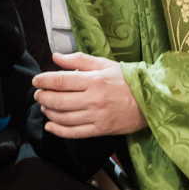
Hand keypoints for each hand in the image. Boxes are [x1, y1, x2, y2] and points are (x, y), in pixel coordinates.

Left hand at [32, 51, 146, 137]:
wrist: (152, 101)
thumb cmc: (128, 80)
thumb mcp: (104, 64)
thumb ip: (79, 60)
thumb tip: (56, 56)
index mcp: (94, 81)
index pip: (60, 80)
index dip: (44, 81)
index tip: (36, 80)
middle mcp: (93, 99)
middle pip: (58, 100)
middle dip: (43, 97)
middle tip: (38, 94)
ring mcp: (96, 116)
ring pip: (63, 117)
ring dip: (49, 112)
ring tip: (45, 106)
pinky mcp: (100, 130)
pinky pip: (74, 133)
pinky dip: (58, 130)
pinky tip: (50, 125)